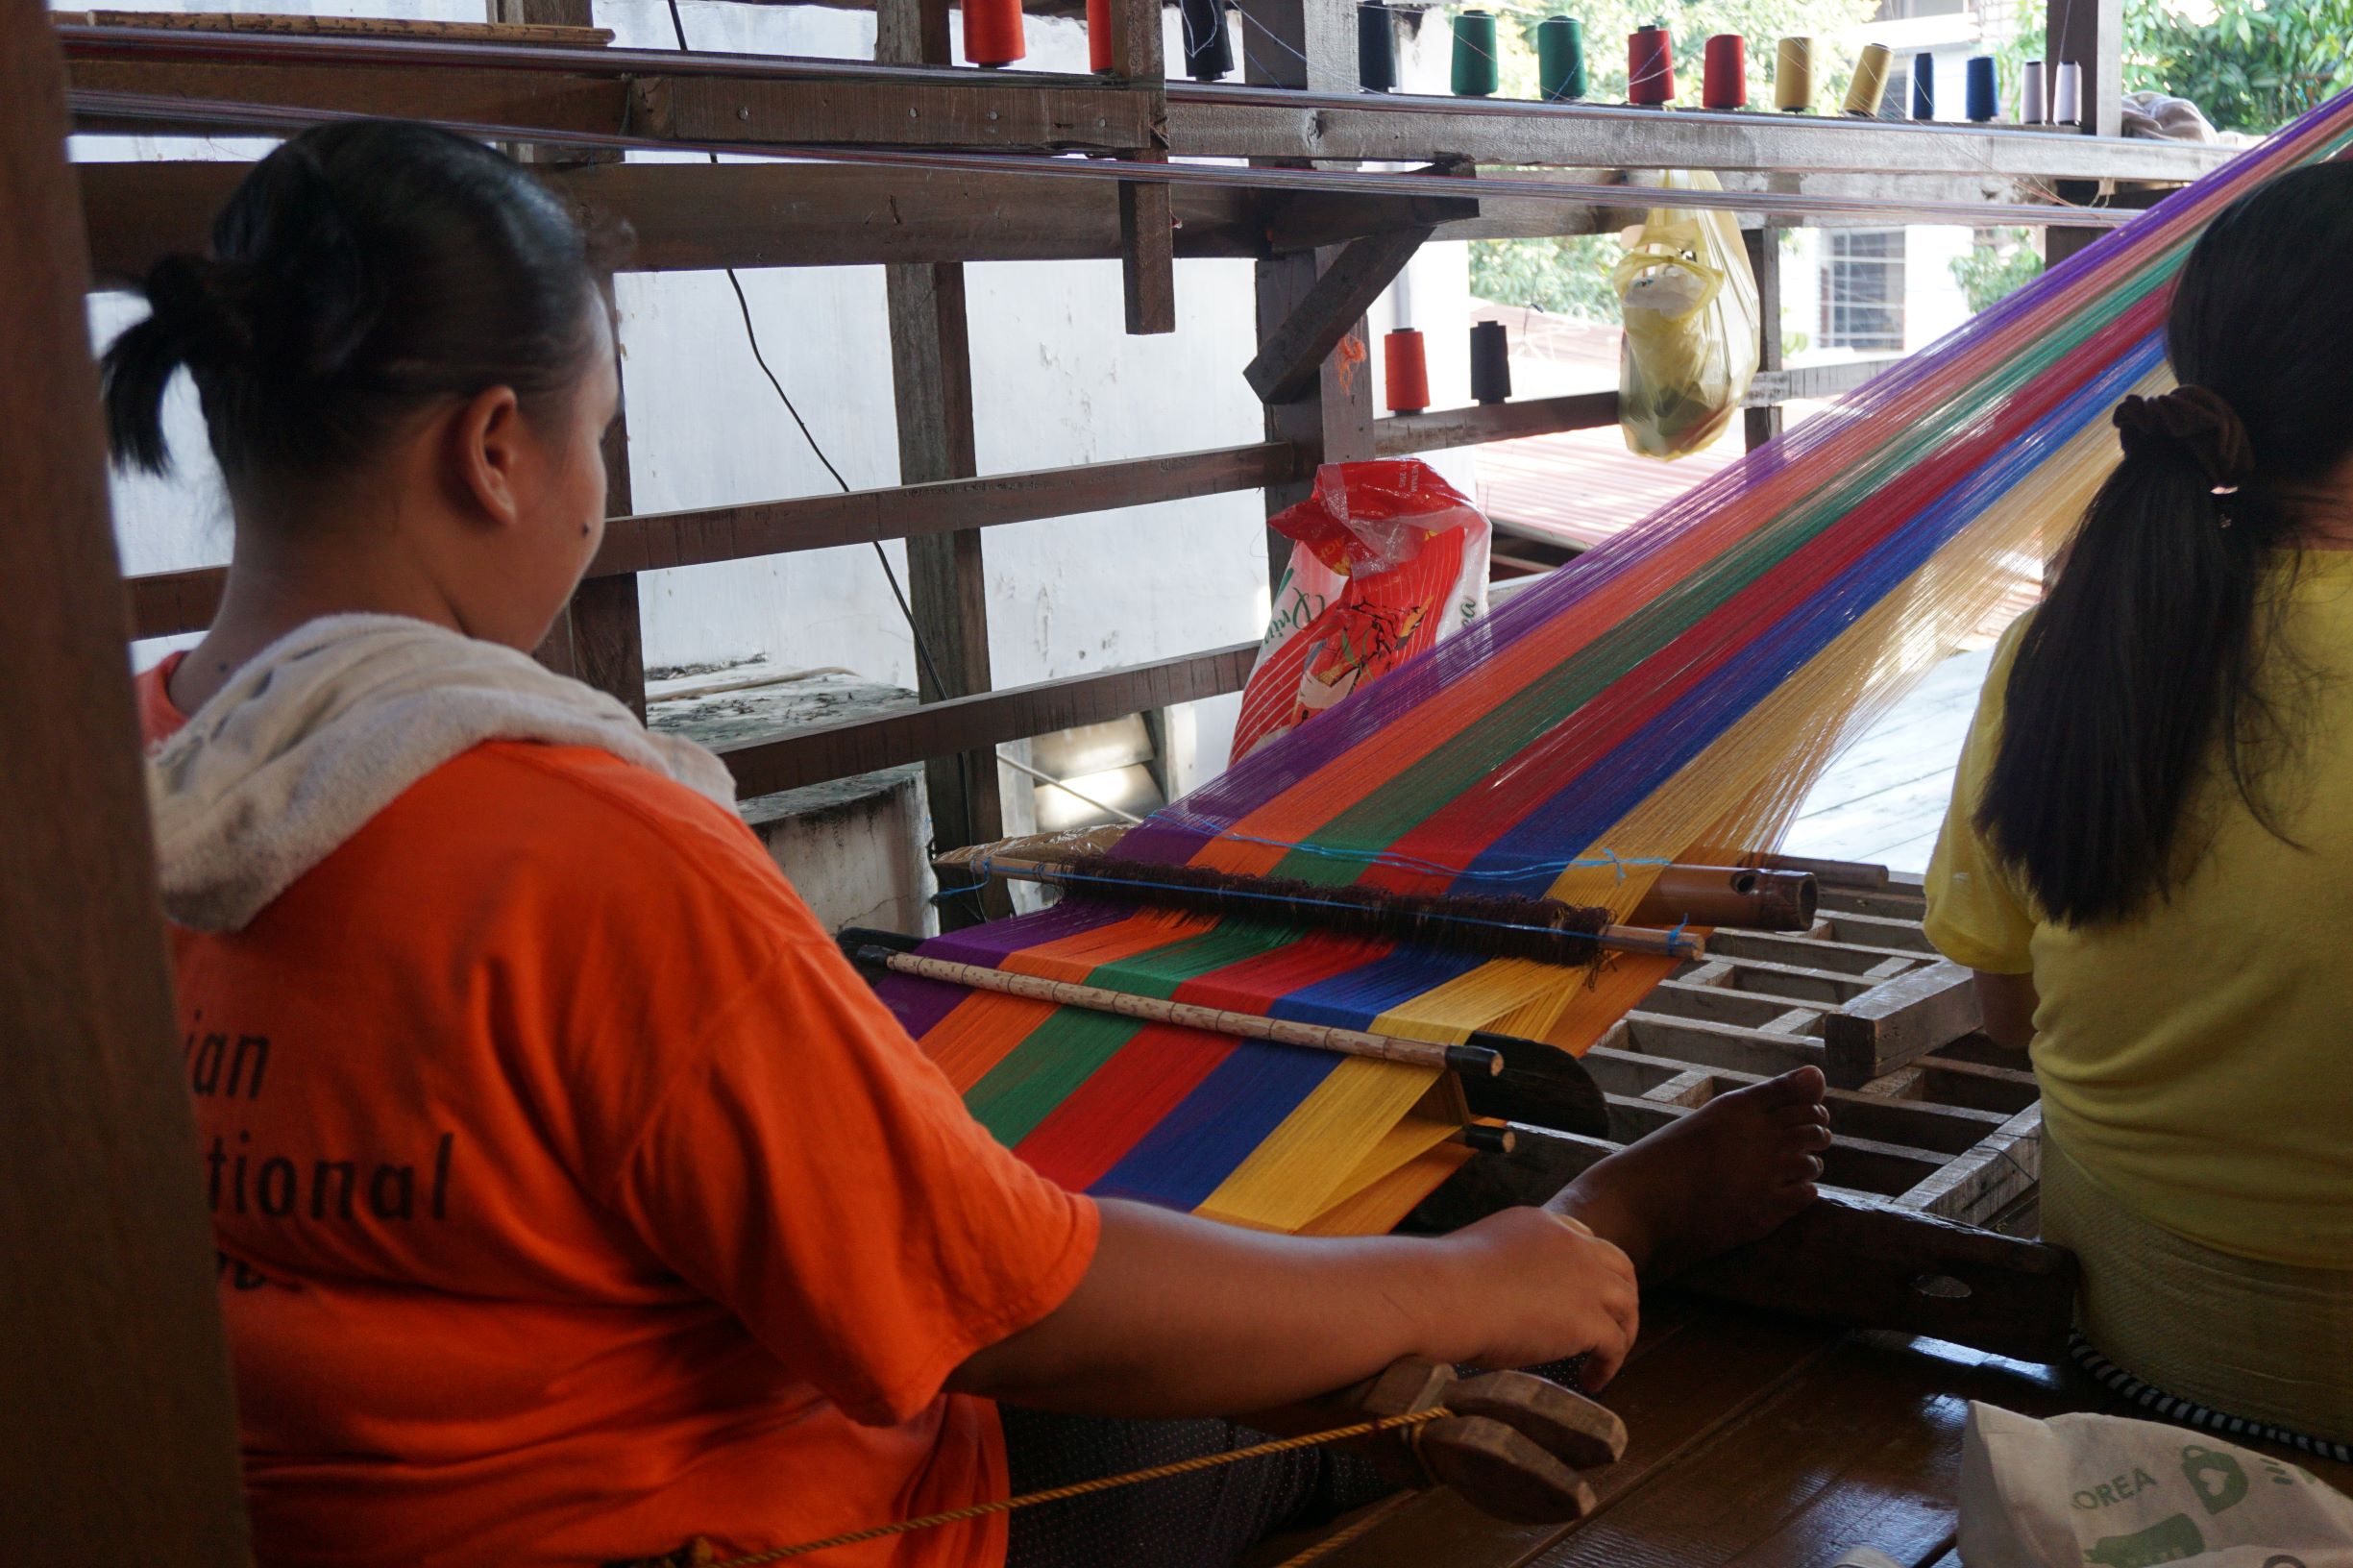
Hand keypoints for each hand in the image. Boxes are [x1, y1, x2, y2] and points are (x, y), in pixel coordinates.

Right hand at [1437, 1207, 1638, 1389]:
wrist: (1440, 1296)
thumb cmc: (1441, 1285)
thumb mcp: (1482, 1259)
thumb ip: (1506, 1270)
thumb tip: (1501, 1300)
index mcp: (1541, 1223)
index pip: (1583, 1238)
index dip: (1589, 1269)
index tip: (1582, 1295)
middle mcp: (1571, 1243)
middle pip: (1618, 1266)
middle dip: (1620, 1296)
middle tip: (1610, 1325)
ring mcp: (1585, 1279)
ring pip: (1627, 1304)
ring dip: (1622, 1331)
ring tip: (1605, 1359)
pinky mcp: (1588, 1318)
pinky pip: (1615, 1344)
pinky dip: (1609, 1364)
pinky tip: (1591, 1381)